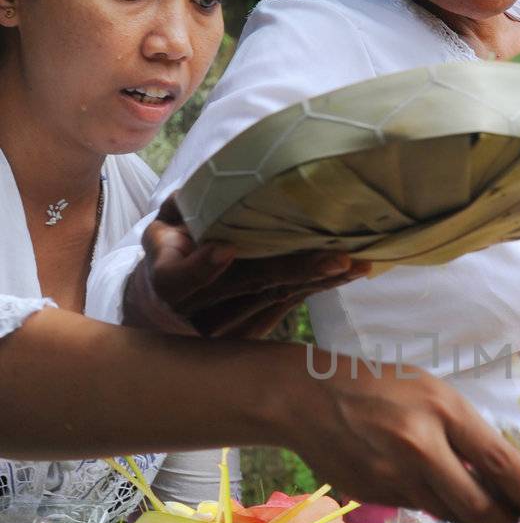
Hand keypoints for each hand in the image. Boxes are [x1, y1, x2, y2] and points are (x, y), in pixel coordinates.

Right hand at [125, 198, 368, 338]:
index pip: (177, 280)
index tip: (223, 248)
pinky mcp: (253, 331)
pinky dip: (319, 287)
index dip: (200, 268)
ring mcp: (227, 328)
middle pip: (246, 288)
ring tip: (356, 263)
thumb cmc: (169, 251)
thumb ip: (177, 213)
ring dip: (318, 281)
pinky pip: (289, 304)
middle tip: (335, 258)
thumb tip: (204, 191)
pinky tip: (350, 273)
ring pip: (276, 299)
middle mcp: (198, 310)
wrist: (166, 306)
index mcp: (168, 280)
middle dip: (293, 272)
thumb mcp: (161, 228)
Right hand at [294, 358, 519, 522]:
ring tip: (481, 507)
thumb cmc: (377, 386)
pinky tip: (430, 488)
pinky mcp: (375, 494)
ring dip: (469, 514)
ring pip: (448, 512)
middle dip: (504, 522)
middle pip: (478, 504)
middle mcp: (421, 445)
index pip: (502, 463)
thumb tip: (502, 474)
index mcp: (444, 410)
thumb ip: (464, 432)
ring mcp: (395, 475)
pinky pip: (418, 508)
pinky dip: (433, 504)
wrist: (305, 397)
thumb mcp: (430, 392)